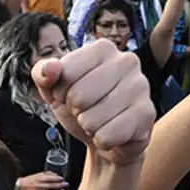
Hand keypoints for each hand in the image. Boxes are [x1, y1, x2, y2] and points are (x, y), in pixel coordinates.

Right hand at [17, 172, 67, 189]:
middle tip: (65, 184)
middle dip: (59, 185)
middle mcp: (38, 185)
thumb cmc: (30, 179)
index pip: (48, 178)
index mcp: (38, 179)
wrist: (21, 186)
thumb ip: (47, 174)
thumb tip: (56, 175)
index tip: (61, 178)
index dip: (55, 178)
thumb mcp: (38, 174)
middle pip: (50, 186)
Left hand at [31, 39, 154, 165]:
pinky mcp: (147, 114)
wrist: (106, 137)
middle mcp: (127, 61)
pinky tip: (112, 133)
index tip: (70, 94)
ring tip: (100, 121)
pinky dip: (102, 141)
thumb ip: (42, 73)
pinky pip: (107, 136)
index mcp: (103, 48)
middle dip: (76, 111)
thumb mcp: (53, 89)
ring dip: (89, 127)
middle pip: (78, 96)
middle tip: (87, 110)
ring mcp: (141, 86)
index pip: (64, 73)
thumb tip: (51, 69)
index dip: (60, 92)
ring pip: (92, 119)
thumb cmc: (81, 107)